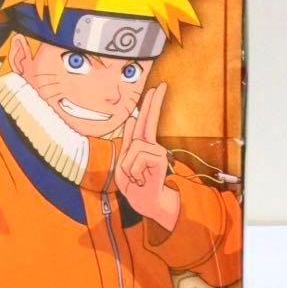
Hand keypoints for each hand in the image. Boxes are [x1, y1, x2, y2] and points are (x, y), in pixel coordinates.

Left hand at [114, 81, 179, 231]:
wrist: (145, 203)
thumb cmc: (134, 185)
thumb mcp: (124, 164)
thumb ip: (128, 143)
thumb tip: (131, 119)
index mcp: (140, 145)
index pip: (143, 122)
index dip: (149, 105)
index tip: (155, 89)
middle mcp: (150, 145)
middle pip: (149, 120)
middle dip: (154, 102)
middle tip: (161, 85)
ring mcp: (156, 151)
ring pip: (133, 149)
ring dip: (128, 167)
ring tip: (135, 178)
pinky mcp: (159, 158)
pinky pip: (137, 158)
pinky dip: (134, 172)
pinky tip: (141, 179)